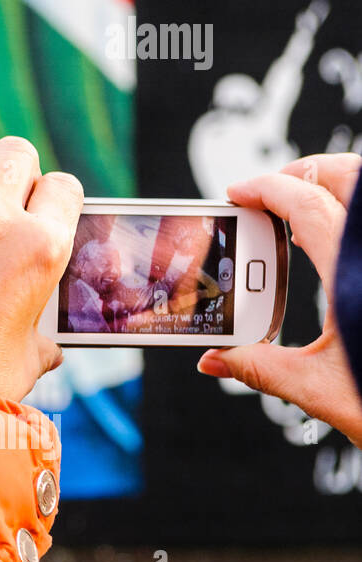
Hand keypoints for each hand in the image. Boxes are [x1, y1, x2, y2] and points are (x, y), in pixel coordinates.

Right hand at [197, 153, 361, 447]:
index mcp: (354, 276)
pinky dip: (350, 220)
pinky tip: (334, 247)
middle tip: (267, 192)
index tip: (237, 193)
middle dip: (303, 173)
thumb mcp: (320, 389)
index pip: (307, 204)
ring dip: (333, 189)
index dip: (267, 189)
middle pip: (348, 177)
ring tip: (298, 209)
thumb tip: (213, 359)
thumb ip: (261, 368)